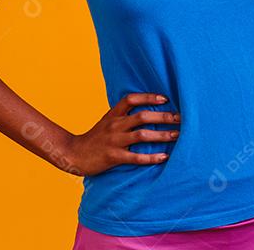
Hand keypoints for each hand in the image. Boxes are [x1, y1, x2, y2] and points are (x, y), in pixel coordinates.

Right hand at [61, 93, 180, 176]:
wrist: (73, 154)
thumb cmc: (94, 138)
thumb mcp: (106, 122)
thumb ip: (122, 116)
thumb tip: (144, 111)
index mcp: (113, 115)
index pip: (131, 99)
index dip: (148, 97)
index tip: (165, 99)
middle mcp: (115, 125)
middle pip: (142, 116)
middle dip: (163, 117)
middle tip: (180, 119)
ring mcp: (114, 141)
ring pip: (142, 135)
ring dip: (162, 135)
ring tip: (177, 136)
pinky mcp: (113, 157)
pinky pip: (135, 157)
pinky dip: (151, 157)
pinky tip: (164, 157)